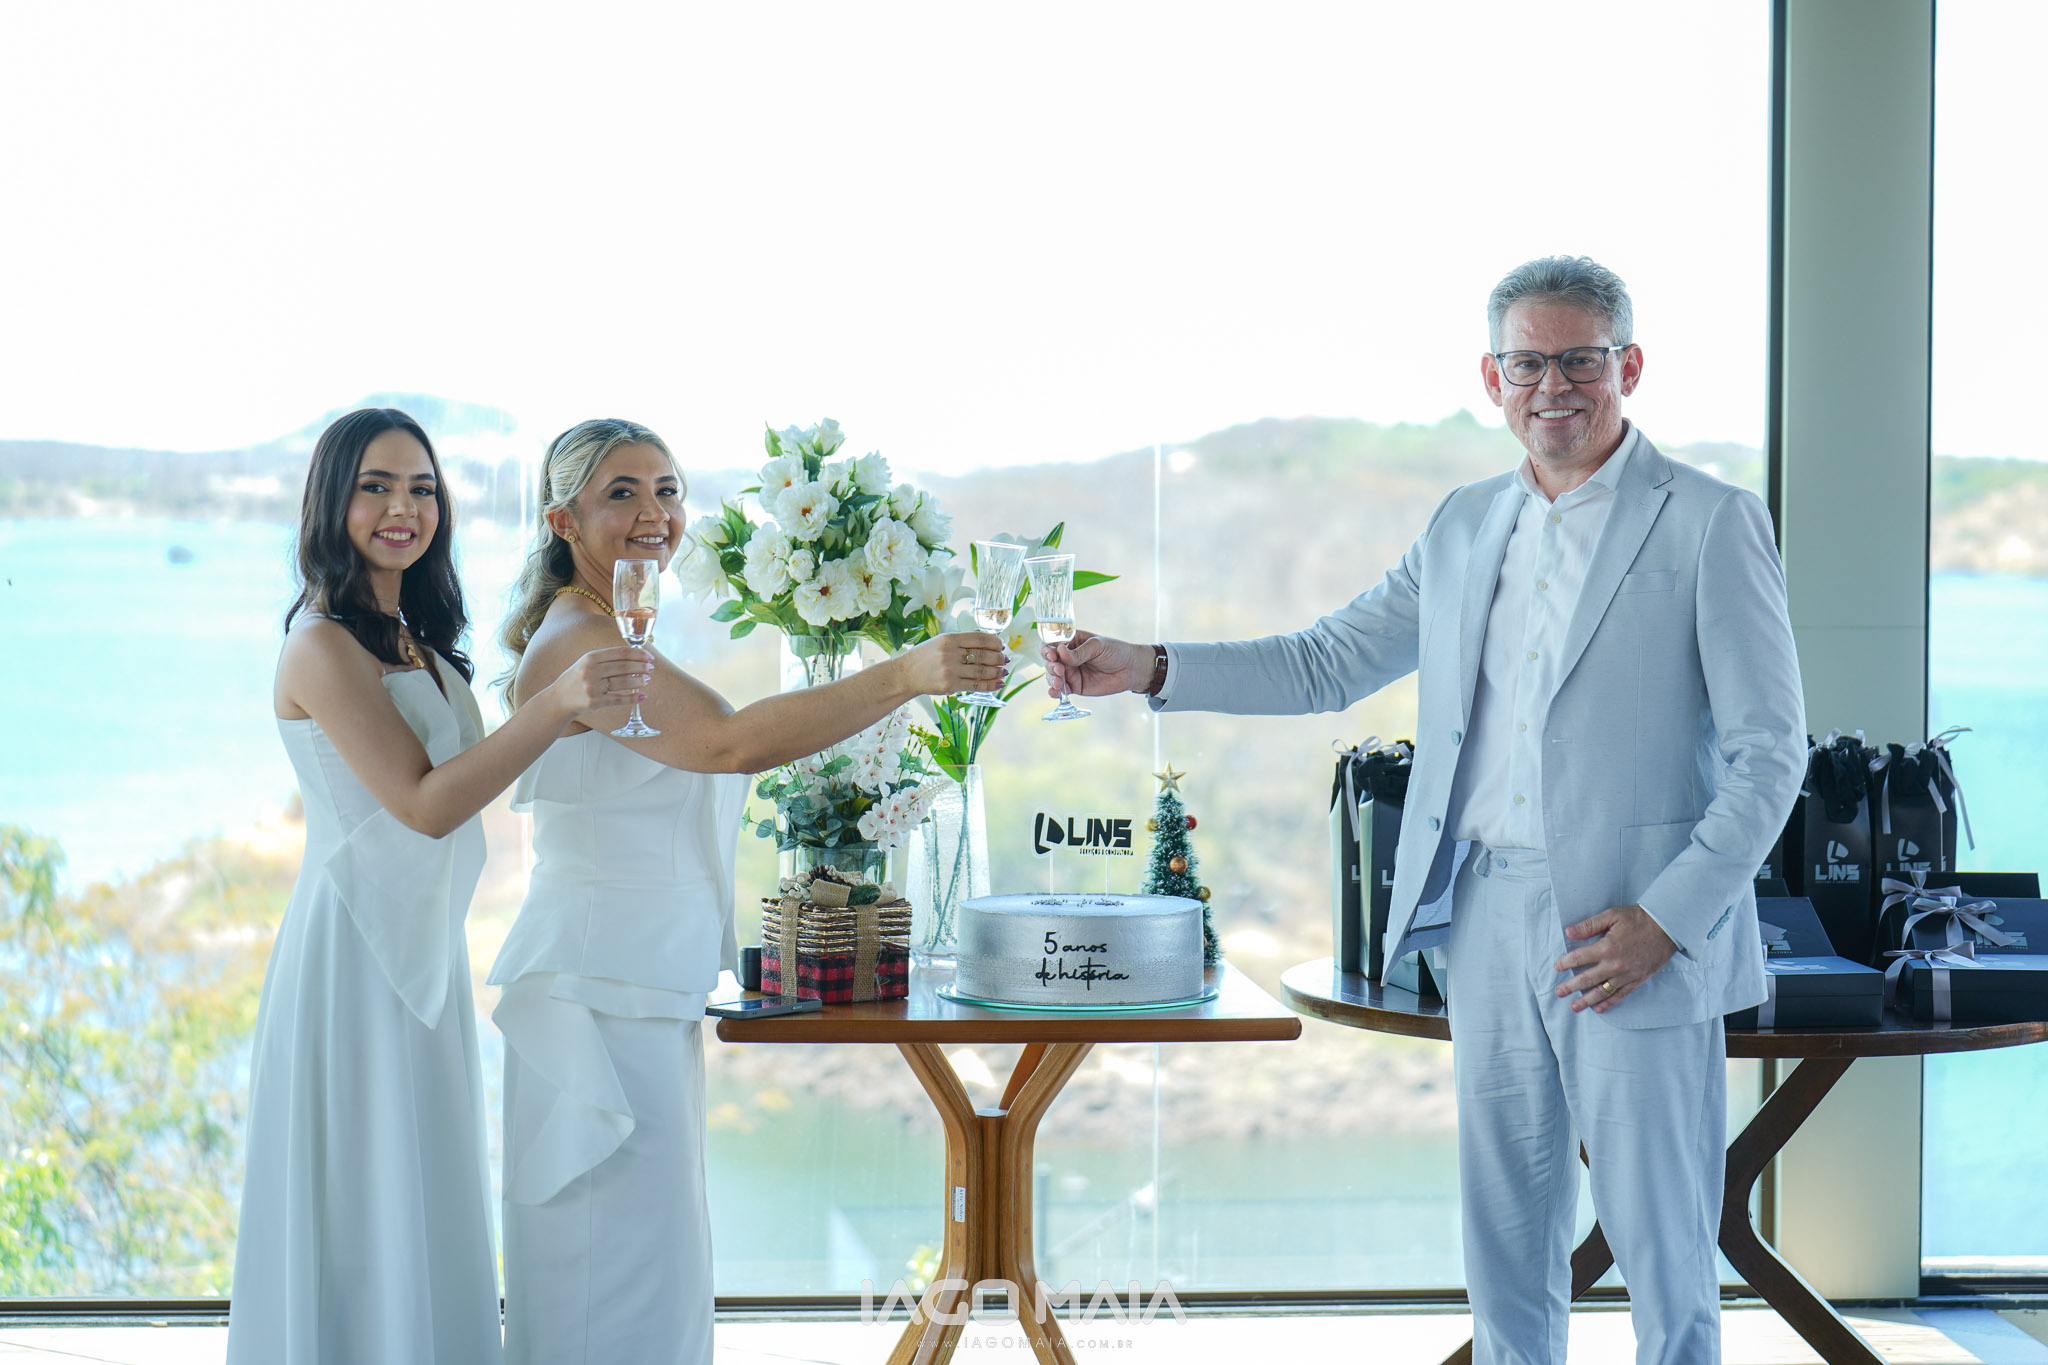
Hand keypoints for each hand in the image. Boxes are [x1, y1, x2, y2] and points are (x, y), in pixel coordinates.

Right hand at [547, 646, 653, 720]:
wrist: (558, 700)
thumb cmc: (576, 679)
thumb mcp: (586, 663)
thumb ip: (606, 658)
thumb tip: (634, 656)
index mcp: (590, 658)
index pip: (620, 653)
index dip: (638, 654)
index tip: (649, 657)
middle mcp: (591, 671)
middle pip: (624, 667)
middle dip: (641, 667)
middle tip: (651, 669)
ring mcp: (592, 687)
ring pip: (623, 682)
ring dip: (639, 681)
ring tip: (646, 680)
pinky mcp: (595, 702)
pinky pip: (619, 699)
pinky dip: (633, 698)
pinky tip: (642, 697)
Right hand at [901, 631, 1006, 695]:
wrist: (906, 674)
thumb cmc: (925, 657)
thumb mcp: (941, 641)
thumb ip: (962, 642)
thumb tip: (989, 645)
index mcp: (950, 638)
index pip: (980, 638)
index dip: (995, 642)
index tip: (1001, 646)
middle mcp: (950, 653)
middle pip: (983, 655)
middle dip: (998, 658)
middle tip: (1004, 660)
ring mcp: (950, 670)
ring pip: (982, 671)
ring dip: (997, 672)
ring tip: (1003, 671)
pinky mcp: (950, 685)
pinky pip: (975, 685)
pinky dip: (990, 685)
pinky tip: (998, 684)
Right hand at [1042, 630, 1149, 696]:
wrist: (1131, 669)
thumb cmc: (1115, 651)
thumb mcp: (1097, 646)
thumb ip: (1079, 652)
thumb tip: (1060, 651)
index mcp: (1071, 642)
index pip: (1052, 644)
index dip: (1047, 649)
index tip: (1051, 654)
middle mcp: (1068, 657)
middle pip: (1049, 661)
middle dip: (1050, 666)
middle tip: (1059, 669)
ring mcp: (1071, 672)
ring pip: (1052, 676)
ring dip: (1051, 679)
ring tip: (1059, 682)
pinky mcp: (1075, 686)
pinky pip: (1061, 690)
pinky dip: (1055, 692)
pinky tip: (1055, 692)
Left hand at [1554, 904, 1678, 1013]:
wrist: (1666, 927)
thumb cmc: (1638, 919)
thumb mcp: (1612, 915)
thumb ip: (1589, 925)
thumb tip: (1569, 932)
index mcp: (1606, 948)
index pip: (1579, 958)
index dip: (1565, 963)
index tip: (1557, 967)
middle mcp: (1615, 965)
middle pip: (1587, 979)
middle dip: (1570, 987)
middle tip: (1558, 992)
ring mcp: (1626, 975)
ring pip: (1602, 991)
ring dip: (1586, 1000)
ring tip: (1574, 1007)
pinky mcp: (1637, 980)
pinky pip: (1620, 995)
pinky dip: (1609, 1003)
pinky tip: (1598, 1008)